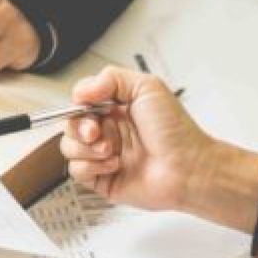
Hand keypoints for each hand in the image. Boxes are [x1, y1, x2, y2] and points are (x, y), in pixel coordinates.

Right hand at [61, 67, 213, 211]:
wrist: (188, 168)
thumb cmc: (176, 131)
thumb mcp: (147, 87)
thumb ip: (110, 78)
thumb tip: (80, 91)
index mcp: (116, 108)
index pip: (80, 102)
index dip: (79, 105)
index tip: (88, 106)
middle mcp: (109, 131)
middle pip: (70, 125)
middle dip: (79, 127)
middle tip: (96, 131)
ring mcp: (104, 155)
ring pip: (69, 148)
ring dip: (86, 148)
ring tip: (111, 150)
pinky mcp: (102, 179)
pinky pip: (76, 171)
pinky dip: (92, 166)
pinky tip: (114, 164)